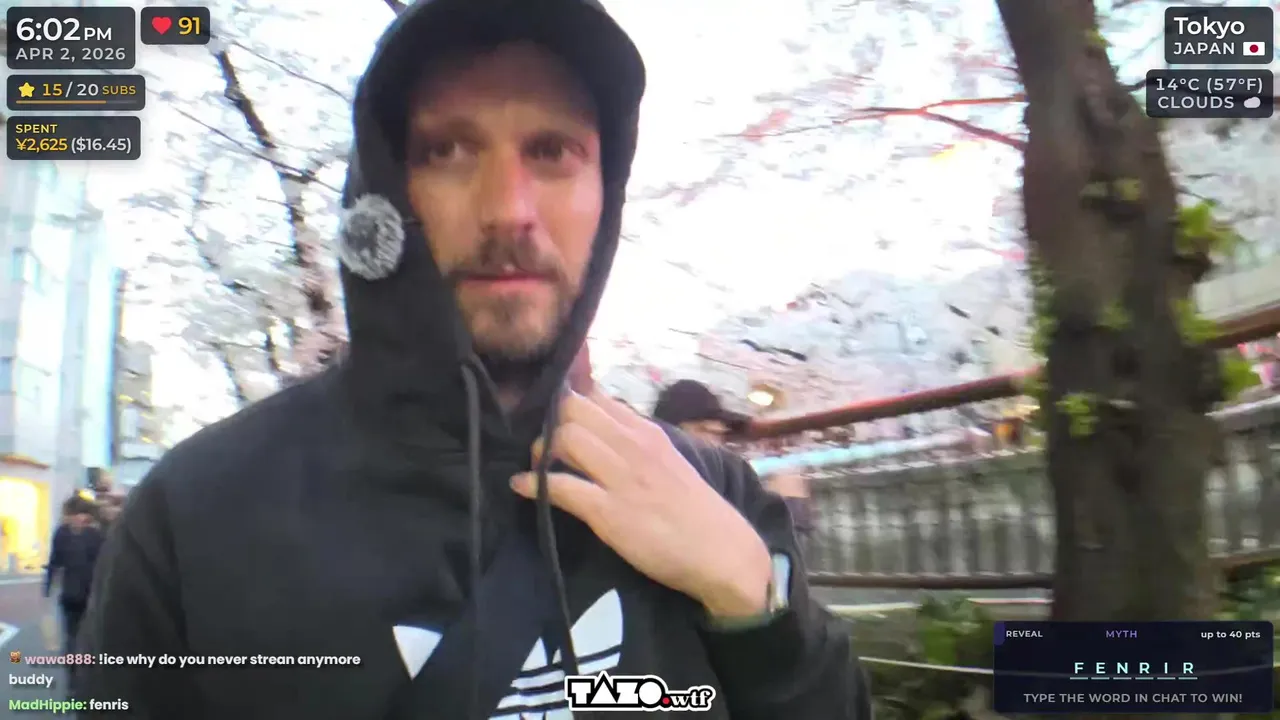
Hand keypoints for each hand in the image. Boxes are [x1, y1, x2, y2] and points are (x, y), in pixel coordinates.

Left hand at [512, 388, 772, 618]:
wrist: (722, 552)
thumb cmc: (694, 511)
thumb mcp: (669, 462)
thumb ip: (637, 443)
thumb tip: (603, 429)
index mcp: (647, 433)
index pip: (598, 397)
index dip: (568, 400)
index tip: (551, 413)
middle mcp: (633, 447)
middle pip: (574, 410)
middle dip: (550, 423)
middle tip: (544, 446)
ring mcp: (621, 478)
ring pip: (565, 439)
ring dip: (540, 451)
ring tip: (537, 467)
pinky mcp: (609, 512)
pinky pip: (561, 487)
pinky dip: (533, 484)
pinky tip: (521, 487)